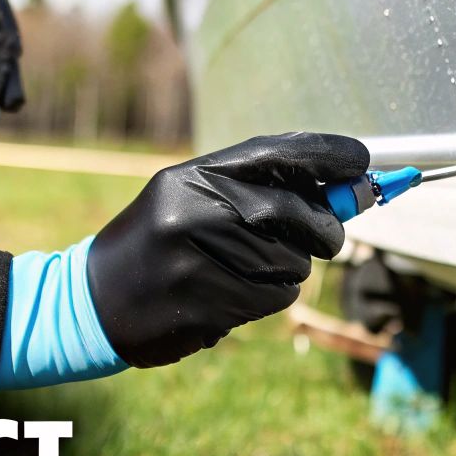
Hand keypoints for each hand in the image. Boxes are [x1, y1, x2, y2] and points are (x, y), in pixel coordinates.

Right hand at [86, 133, 370, 367]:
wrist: (93, 302)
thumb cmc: (160, 245)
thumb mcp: (195, 200)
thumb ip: (263, 190)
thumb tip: (347, 191)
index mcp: (193, 176)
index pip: (275, 152)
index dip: (327, 154)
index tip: (362, 160)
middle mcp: (194, 209)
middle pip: (296, 213)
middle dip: (325, 228)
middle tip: (327, 237)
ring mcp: (197, 258)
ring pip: (293, 261)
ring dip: (288, 269)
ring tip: (244, 270)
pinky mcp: (206, 302)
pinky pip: (275, 296)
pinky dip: (269, 297)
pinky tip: (232, 295)